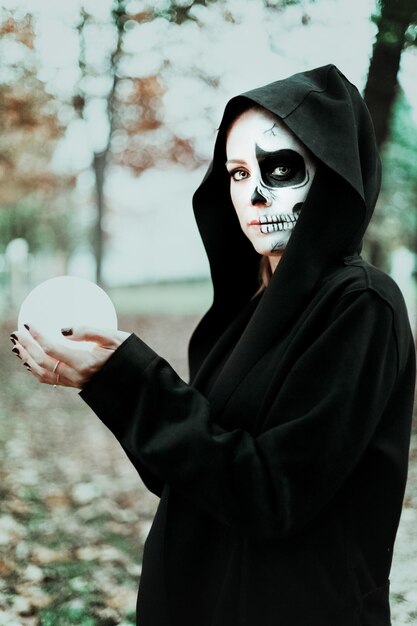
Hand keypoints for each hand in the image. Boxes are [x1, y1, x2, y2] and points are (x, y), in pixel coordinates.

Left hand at [10, 325, 130, 388]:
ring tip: (18, 347)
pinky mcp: (76, 385)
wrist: (137, 381)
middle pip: (42, 362)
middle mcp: (77, 376)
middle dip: (26, 347)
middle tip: (16, 333)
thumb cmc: (128, 354)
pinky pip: (50, 379)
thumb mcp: (114, 337)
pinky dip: (36, 370)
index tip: (29, 323)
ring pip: (43, 374)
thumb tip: (62, 329)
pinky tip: (32, 362)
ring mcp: (75, 383)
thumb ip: (88, 331)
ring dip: (27, 360)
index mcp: (85, 363)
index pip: (52, 349)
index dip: (37, 336)